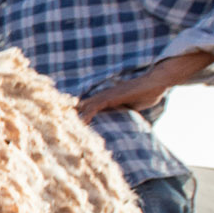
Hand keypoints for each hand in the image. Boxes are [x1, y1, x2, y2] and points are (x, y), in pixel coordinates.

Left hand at [75, 51, 213, 120]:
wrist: (157, 82)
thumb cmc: (147, 94)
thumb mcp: (131, 108)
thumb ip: (121, 115)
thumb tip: (120, 127)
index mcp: (105, 100)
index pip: (84, 108)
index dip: (74, 116)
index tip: (64, 128)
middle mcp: (101, 96)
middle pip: (78, 106)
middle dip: (67, 116)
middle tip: (56, 129)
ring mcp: (105, 95)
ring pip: (83, 107)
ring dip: (73, 117)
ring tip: (62, 129)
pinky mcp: (111, 97)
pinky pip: (95, 106)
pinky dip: (87, 115)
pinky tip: (81, 123)